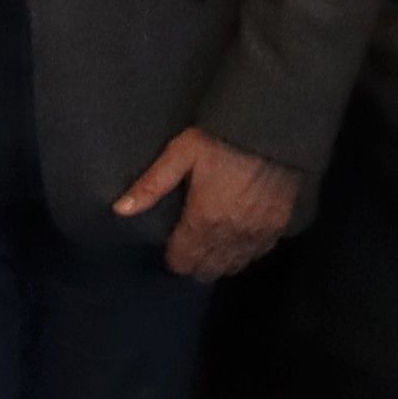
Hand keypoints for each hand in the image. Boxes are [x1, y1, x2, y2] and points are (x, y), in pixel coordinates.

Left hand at [112, 130, 305, 281]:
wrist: (272, 130)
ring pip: (234, 265)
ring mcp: (258, 232)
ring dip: (219, 263)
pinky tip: (237, 247)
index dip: (174, 259)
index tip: (169, 252)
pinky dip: (245, 254)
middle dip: (195, 265)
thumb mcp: (179, 155)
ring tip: (208, 254)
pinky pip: (258, 253)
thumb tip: (119, 210)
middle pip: (209, 268)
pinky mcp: (278, 225)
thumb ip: (151, 186)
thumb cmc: (220, 140)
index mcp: (204, 220)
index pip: (184, 259)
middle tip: (186, 254)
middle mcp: (231, 234)